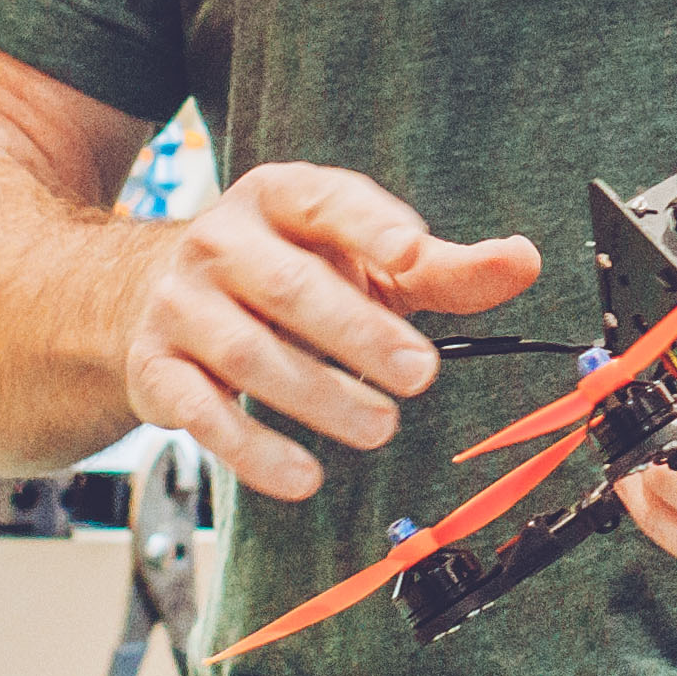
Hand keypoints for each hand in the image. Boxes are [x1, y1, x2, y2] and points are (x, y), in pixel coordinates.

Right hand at [123, 164, 536, 500]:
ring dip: (316, 396)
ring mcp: (182, 304)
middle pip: (290, 287)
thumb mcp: (363, 261)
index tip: (413, 252)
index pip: (327, 202)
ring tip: (378, 428)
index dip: (369, 225)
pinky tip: (301, 476)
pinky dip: (251, 449)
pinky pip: (200, 410)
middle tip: (418, 373)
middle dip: (357, 332)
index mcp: (282, 199)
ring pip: (247, 353)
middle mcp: (223, 244)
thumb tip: (524, 261)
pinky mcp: (155, 368)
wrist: (152, 294)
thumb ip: (442, 267)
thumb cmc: (286, 275)